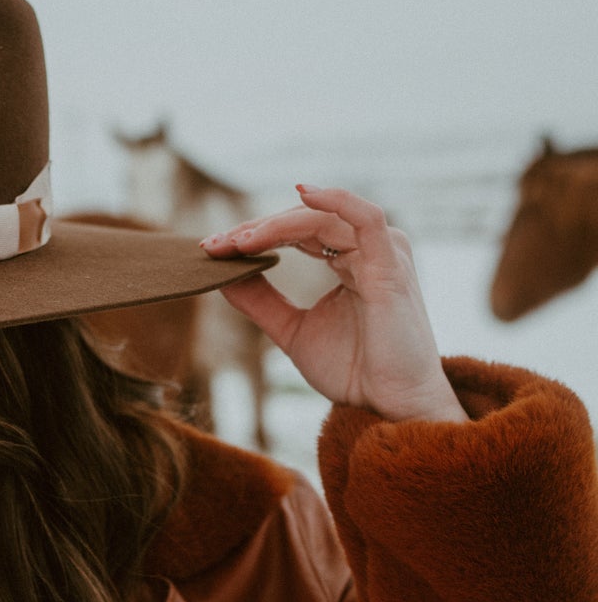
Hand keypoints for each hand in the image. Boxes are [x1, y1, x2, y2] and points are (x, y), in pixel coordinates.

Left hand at [200, 185, 466, 421]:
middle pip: (303, 222)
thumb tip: (224, 276)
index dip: (253, 237)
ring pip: (322, 219)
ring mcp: (382, 253)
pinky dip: (335, 200)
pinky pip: (366, 218)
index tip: (211, 250)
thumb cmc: (353, 371)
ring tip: (239, 241)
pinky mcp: (391, 264)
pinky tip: (302, 194)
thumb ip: (261, 302)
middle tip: (214, 245)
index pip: (294, 233)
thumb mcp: (292, 331)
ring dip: (275, 226)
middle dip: (255, 230)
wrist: (390, 406)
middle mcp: (367, 249)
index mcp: (349, 260)